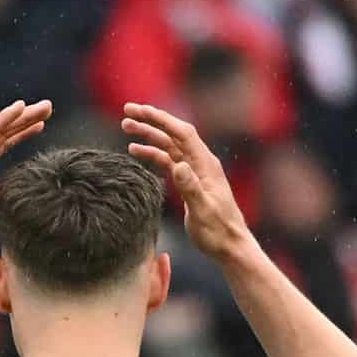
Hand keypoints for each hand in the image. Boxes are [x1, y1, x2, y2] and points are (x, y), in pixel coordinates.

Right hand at [121, 102, 249, 261]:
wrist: (230, 246)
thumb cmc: (218, 231)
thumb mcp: (203, 211)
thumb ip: (191, 188)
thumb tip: (178, 165)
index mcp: (206, 165)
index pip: (182, 134)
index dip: (162, 119)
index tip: (141, 110)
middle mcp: (200, 163)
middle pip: (173, 134)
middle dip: (151, 120)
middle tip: (127, 110)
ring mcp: (195, 171)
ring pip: (169, 146)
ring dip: (149, 135)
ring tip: (126, 126)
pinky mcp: (188, 181)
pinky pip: (168, 161)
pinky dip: (152, 153)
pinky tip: (136, 151)